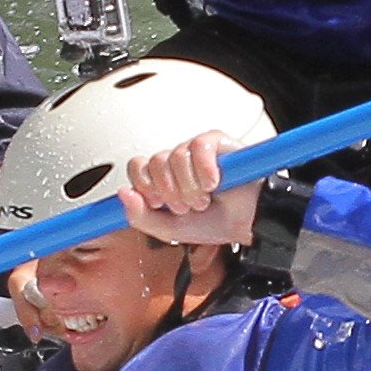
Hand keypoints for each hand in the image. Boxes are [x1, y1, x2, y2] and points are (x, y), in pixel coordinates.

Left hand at [118, 129, 237, 248]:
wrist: (248, 225)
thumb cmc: (215, 223)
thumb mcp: (169, 229)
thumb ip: (141, 217)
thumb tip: (123, 193)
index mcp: (163, 178)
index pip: (137, 167)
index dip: (145, 186)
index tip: (160, 203)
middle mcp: (177, 162)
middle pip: (154, 162)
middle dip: (171, 193)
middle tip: (188, 206)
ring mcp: (195, 150)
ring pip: (175, 156)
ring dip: (190, 187)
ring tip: (204, 198)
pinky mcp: (216, 142)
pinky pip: (198, 146)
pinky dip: (204, 170)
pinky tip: (213, 183)